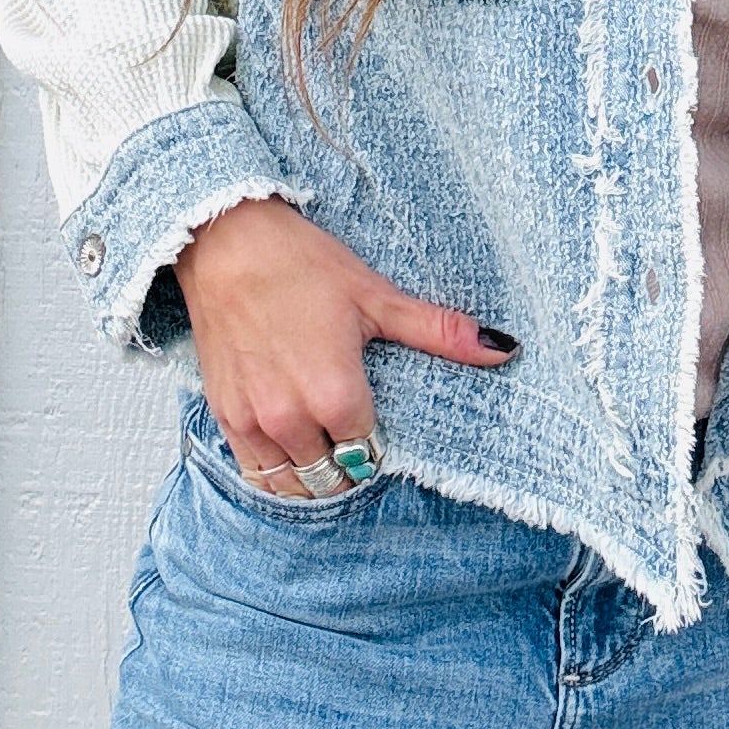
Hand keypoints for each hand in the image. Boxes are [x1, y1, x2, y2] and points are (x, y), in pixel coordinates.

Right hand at [173, 197, 515, 495]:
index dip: (378, 436)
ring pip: (296, 485)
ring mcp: (254, 423)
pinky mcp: (225, 417)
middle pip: (336, 475)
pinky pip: (256, 475)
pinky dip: (278, 474)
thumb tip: (503, 347)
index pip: (370, 450)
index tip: (377, 415)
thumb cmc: (300, 263)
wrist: (225, 242)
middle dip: (351, 462)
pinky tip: (292, 451)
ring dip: (317, 474)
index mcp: (334, 393)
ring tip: (327, 446)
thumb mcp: (375, 295)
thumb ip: (438, 331)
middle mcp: (291, 419)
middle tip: (355, 432)